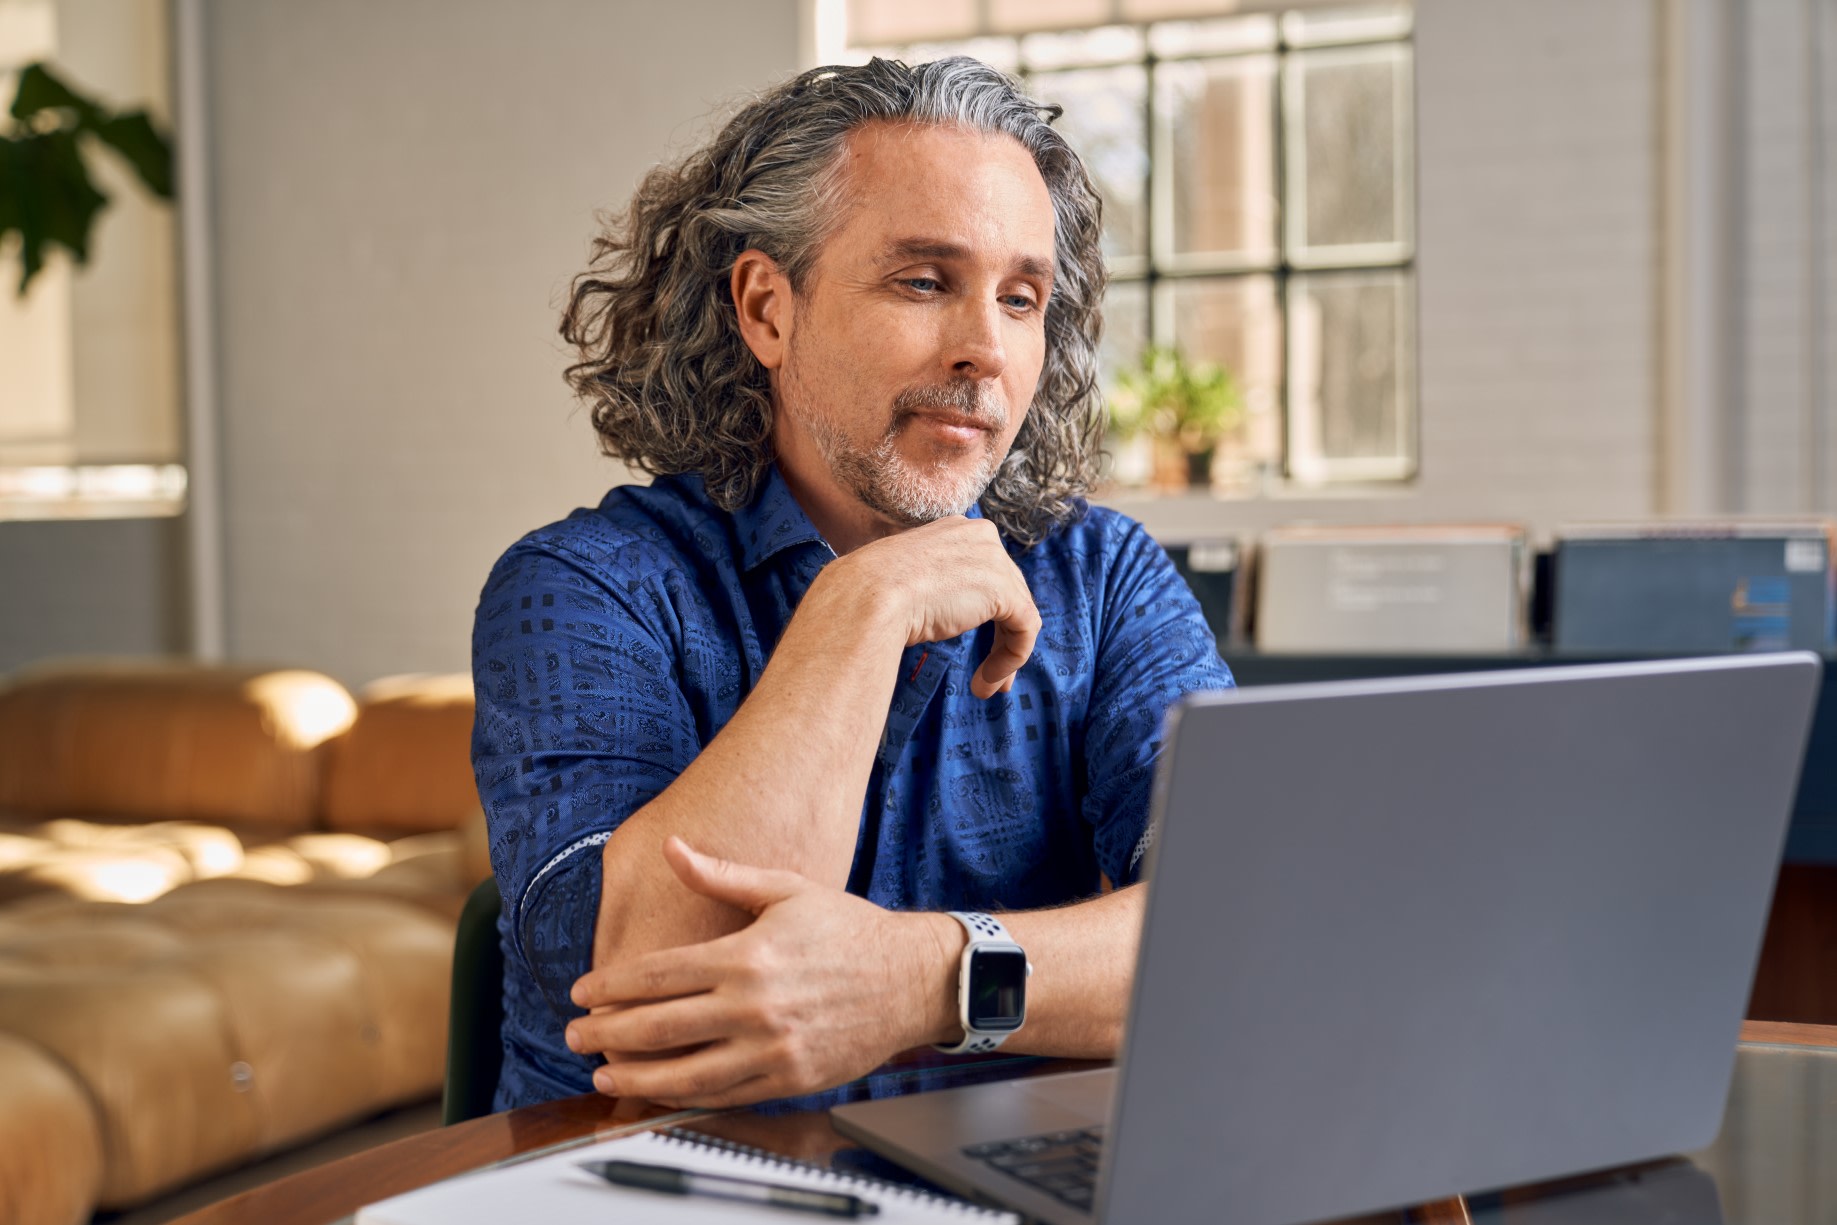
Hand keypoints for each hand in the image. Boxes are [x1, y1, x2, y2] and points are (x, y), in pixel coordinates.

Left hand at [566, 837, 959, 1107]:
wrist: (911, 979)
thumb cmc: (850, 930)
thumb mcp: (787, 888)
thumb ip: (722, 876)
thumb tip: (672, 849)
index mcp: (747, 955)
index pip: (658, 976)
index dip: (611, 986)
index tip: (582, 991)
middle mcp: (754, 1006)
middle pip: (659, 1027)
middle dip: (606, 1032)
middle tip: (575, 1034)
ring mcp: (771, 1049)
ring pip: (684, 1072)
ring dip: (634, 1077)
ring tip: (602, 1075)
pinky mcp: (788, 1080)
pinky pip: (724, 1096)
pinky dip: (683, 1098)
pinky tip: (659, 1093)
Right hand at [828, 516, 1040, 698]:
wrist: (869, 596)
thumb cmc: (875, 593)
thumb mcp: (910, 582)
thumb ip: (937, 588)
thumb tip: (947, 612)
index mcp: (957, 530)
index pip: (986, 573)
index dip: (987, 613)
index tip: (977, 646)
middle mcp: (981, 536)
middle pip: (1007, 592)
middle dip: (1002, 638)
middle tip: (991, 676)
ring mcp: (995, 560)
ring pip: (1018, 613)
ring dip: (1005, 655)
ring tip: (987, 687)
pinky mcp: (1004, 589)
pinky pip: (1025, 628)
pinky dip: (1012, 658)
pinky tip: (989, 680)